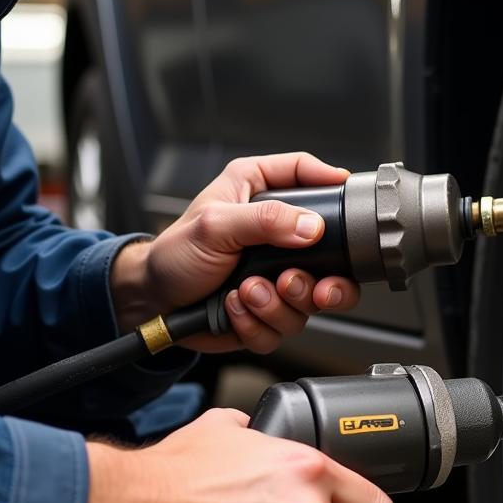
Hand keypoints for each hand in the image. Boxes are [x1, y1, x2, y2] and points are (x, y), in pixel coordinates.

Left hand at [110, 153, 360, 352]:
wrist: (154, 304)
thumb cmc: (174, 254)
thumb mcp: (214, 224)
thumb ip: (264, 220)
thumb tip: (311, 226)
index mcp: (262, 195)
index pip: (308, 174)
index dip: (333, 183)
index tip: (348, 198)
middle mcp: (278, 235)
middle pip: (335, 253)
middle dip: (323, 280)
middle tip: (292, 282)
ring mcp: (280, 277)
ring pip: (312, 301)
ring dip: (278, 304)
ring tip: (246, 292)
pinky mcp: (273, 311)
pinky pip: (287, 327)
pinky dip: (259, 323)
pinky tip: (235, 309)